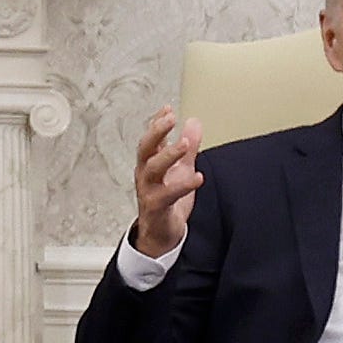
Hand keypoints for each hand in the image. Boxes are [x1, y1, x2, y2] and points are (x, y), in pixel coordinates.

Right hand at [125, 110, 203, 260]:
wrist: (161, 234)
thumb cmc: (167, 201)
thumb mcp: (180, 169)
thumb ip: (188, 147)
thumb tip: (194, 122)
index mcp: (150, 163)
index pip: (152, 138)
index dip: (157, 122)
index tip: (167, 109)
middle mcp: (145, 174)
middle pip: (145, 148)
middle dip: (156, 132)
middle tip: (170, 119)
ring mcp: (148, 190)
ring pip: (153, 168)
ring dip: (168, 155)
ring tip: (184, 144)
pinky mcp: (156, 207)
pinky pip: (167, 195)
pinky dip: (183, 186)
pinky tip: (197, 178)